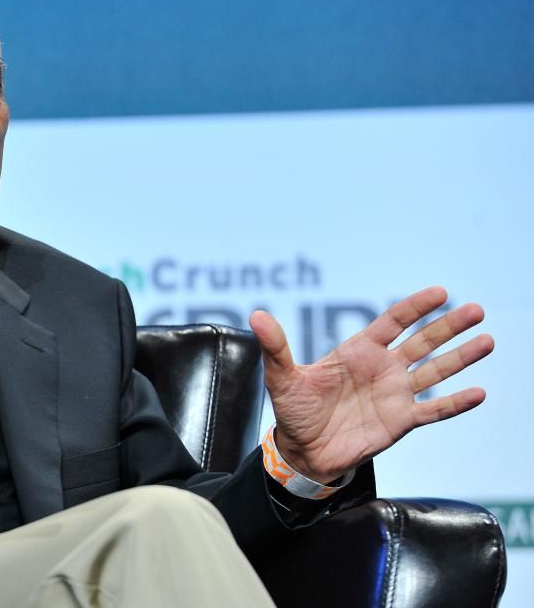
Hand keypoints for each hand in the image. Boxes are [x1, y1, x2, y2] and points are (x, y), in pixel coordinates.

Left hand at [250, 286, 492, 483]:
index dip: (416, 307)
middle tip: (477, 310)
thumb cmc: (293, 411)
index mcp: (358, 352)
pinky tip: (479, 393)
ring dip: (461, 357)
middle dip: (449, 326)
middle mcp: (382, 369)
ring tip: (488, 340)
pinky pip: (434, 410)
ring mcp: (395, 394)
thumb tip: (256, 316)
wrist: (303, 452)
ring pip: (435, 371)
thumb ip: (276, 347)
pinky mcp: (401, 422)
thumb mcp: (282, 377)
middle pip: (422, 341)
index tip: (440, 292)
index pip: (393, 322)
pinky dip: (455, 403)